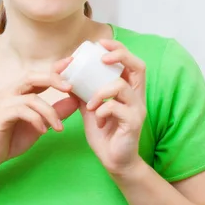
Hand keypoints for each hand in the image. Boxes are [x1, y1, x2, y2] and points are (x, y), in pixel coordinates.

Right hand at [0, 58, 80, 170]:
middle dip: (53, 79)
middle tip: (70, 87)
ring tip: (59, 127)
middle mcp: (8, 92)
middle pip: (32, 77)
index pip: (37, 75)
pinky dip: (36, 120)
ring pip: (31, 98)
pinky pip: (22, 111)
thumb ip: (55, 112)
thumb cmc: (12, 138)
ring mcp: (2, 103)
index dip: (53, 68)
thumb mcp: (40, 124)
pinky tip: (44, 131)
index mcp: (17, 91)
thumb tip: (75, 101)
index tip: (71, 61)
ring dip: (49, 112)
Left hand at [78, 39, 146, 176]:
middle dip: (119, 56)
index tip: (100, 43)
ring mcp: (137, 110)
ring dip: (100, 92)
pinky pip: (116, 108)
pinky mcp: (133, 123)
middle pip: (138, 66)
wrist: (114, 161)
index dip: (118, 49)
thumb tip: (66, 74)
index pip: (132, 62)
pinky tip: (96, 121)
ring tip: (90, 105)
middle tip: (101, 59)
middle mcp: (137, 97)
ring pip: (121, 87)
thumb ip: (83, 91)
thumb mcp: (90, 108)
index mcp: (128, 90)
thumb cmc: (104, 133)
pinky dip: (101, 111)